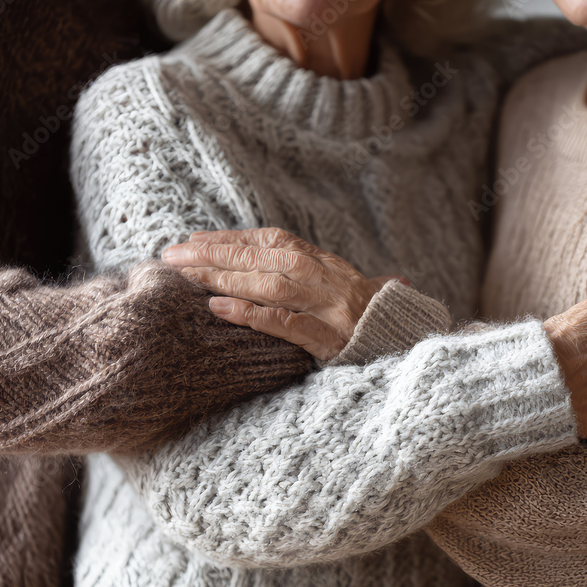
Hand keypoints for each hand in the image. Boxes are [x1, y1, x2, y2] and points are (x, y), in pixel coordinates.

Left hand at [162, 228, 398, 359]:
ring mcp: (330, 309)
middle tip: (172, 255)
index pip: (272, 242)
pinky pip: (286, 324)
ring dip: (225, 278)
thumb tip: (271, 256)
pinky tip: (219, 309)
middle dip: (215, 255)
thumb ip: (323, 274)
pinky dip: (252, 315)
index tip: (195, 240)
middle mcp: (328, 280)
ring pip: (270, 285)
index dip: (232, 239)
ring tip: (186, 276)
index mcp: (328, 264)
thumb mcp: (354, 288)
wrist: (414, 347)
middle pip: (264, 259)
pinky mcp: (331, 339)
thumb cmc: (380, 320)